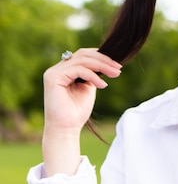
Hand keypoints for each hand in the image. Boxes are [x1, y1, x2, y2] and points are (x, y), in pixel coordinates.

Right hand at [41, 48, 121, 175]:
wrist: (67, 129)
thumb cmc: (77, 111)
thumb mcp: (89, 87)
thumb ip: (93, 73)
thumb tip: (107, 62)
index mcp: (64, 70)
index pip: (83, 54)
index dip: (101, 56)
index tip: (117, 65)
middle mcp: (57, 69)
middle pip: (83, 54)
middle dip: (104, 60)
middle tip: (118, 69)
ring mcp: (53, 72)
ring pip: (82, 60)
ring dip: (102, 66)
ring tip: (115, 74)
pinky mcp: (53, 78)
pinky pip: (78, 70)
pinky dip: (93, 76)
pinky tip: (102, 85)